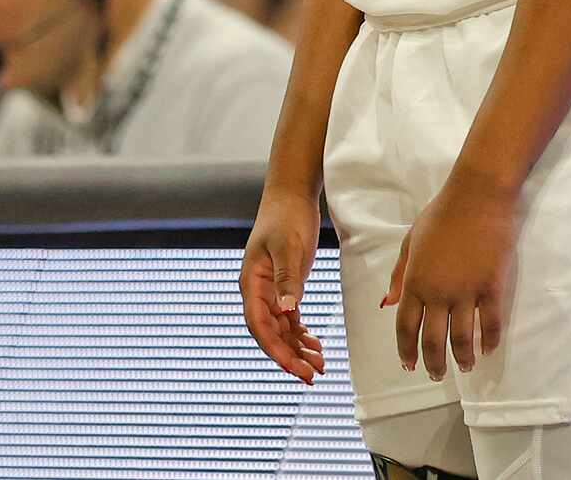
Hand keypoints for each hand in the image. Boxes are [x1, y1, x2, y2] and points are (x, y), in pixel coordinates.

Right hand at [240, 184, 328, 383]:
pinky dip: (301, 335)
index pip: (259, 325)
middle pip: (270, 333)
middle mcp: (257, 292)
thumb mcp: (288, 246)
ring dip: (297, 349)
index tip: (295, 368)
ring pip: (281, 330)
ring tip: (319, 366)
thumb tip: (287, 310)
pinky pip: (290, 320)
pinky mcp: (285, 288)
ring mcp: (271, 291)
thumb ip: (287, 278)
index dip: (276, 350)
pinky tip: (317, 346)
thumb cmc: (286, 216)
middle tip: (312, 375)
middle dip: (289, 356)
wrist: (291, 195)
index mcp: (251, 283)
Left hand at [386, 168, 518, 380]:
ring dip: (462, 358)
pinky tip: (487, 349)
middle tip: (435, 374)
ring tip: (464, 367)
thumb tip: (389, 302)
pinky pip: (490, 324)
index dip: (406, 349)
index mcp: (414, 280)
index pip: (405, 325)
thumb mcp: (411, 241)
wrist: (477, 196)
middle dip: (433, 363)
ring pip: (462, 339)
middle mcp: (438, 292)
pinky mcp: (492, 288)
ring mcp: (466, 292)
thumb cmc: (441, 214)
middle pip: (433, 339)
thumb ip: (400, 274)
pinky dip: (489, 342)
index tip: (408, 365)